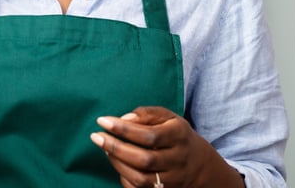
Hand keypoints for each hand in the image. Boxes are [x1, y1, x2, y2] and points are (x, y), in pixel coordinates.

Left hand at [89, 106, 236, 187]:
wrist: (198, 164)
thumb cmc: (175, 134)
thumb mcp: (167, 117)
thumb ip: (147, 114)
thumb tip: (124, 119)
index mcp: (180, 135)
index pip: (150, 135)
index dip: (124, 129)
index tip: (102, 121)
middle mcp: (179, 159)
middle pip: (145, 159)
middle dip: (116, 148)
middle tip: (96, 137)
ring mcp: (173, 179)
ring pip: (141, 178)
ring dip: (117, 163)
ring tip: (105, 149)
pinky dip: (124, 177)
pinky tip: (117, 163)